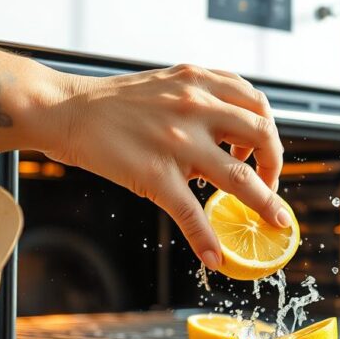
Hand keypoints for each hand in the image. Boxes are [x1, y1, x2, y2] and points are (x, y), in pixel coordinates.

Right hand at [44, 64, 288, 270]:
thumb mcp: (170, 82)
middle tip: (269, 183)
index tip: (262, 153)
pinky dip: (207, 239)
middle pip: (262, 136)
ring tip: (273, 220)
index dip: (269, 132)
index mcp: (200, 82)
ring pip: (239, 177)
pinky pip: (191, 212)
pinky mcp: (156, 174)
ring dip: (264, 203)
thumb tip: (236, 127)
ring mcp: (178, 142)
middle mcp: (195, 107)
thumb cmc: (117, 101)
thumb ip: (205, 97)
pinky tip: (214, 257)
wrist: (66, 110)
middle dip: (274, 165)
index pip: (258, 105)